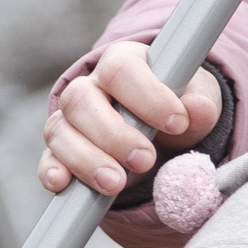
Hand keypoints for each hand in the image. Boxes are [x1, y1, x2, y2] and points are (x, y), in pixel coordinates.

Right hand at [38, 42, 220, 204]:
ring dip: (87, 159)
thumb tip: (198, 108)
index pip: (121, 67)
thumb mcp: (195, 107)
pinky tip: (63, 185)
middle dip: (113, 134)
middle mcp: (90, 87)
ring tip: (116, 184)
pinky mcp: (62, 152)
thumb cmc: (178, 112)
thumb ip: (199, 108)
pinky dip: (52, 172)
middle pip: (81, 99)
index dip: (147, 94)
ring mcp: (71, 120)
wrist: (163, 136)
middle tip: (146, 160)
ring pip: (60, 130)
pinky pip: (47, 159)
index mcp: (124, 63)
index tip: (177, 122)